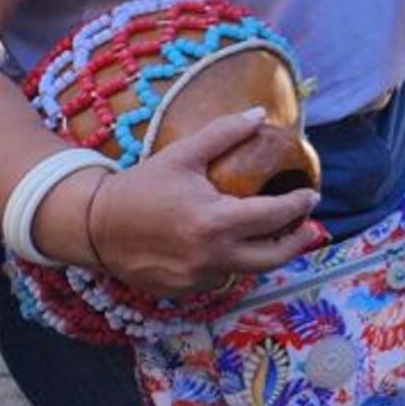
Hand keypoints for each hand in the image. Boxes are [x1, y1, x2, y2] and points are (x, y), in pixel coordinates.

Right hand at [73, 112, 323, 296]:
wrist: (92, 227)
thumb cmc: (140, 187)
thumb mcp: (182, 154)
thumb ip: (224, 133)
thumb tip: (259, 114)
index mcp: (214, 222)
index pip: (274, 216)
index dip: (298, 205)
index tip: (311, 194)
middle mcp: (210, 256)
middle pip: (272, 258)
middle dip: (297, 242)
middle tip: (311, 227)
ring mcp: (196, 278)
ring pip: (246, 270)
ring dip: (265, 254)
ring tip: (279, 235)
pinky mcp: (182, 291)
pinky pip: (219, 278)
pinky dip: (233, 263)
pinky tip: (237, 246)